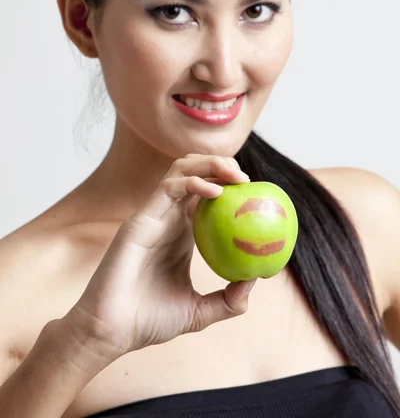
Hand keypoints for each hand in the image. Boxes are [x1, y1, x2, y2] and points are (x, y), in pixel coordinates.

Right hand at [63, 154, 256, 363]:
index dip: (228, 185)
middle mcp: (167, 218)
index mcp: (180, 232)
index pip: (205, 194)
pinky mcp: (140, 219)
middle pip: (194, 173)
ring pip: (181, 171)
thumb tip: (254, 282)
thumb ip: (228, 300)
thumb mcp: (199, 312)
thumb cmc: (149, 321)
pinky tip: (217, 193)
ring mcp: (152, 215)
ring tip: (235, 175)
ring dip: (210, 164)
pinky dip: (195, 182)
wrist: (111, 331)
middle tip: (246, 178)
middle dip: (220, 165)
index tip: (253, 192)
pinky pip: (169, 188)